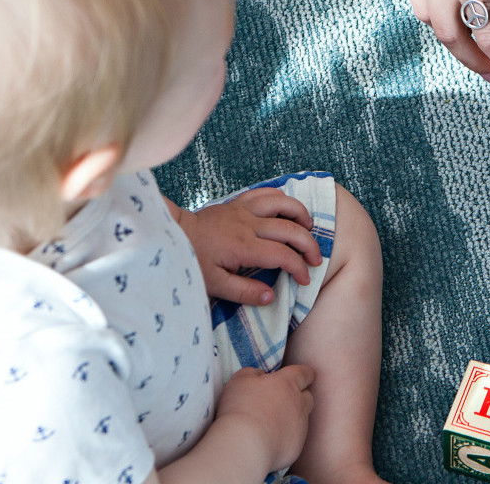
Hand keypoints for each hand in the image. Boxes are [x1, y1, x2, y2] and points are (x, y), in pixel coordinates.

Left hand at [176, 189, 321, 304]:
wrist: (173, 234)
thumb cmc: (192, 261)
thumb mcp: (214, 285)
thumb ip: (244, 292)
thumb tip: (271, 296)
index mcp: (243, 246)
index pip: (282, 255)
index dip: (299, 268)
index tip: (304, 279)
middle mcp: (248, 224)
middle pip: (290, 229)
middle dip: (309, 245)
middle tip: (316, 259)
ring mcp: (244, 210)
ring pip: (283, 203)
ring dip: (301, 214)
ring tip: (309, 229)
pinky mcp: (238, 202)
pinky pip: (266, 192)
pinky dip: (282, 198)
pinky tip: (288, 209)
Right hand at [215, 365, 315, 472]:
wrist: (245, 445)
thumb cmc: (240, 408)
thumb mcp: (241, 379)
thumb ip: (254, 373)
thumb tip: (261, 376)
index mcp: (288, 383)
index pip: (305, 373)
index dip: (304, 374)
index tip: (304, 376)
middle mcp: (299, 403)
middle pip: (307, 397)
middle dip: (299, 397)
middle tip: (282, 401)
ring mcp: (300, 426)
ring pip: (302, 419)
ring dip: (291, 419)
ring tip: (271, 424)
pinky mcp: (296, 447)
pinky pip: (294, 440)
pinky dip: (284, 439)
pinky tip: (268, 441)